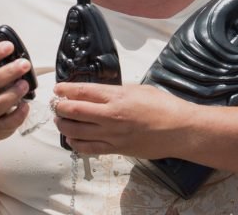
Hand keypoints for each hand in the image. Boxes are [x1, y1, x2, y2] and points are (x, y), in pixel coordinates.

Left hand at [52, 82, 190, 157]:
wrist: (180, 130)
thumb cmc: (163, 107)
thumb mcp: (139, 89)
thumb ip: (117, 91)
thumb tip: (99, 93)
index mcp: (118, 97)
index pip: (83, 91)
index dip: (66, 89)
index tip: (58, 88)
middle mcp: (111, 116)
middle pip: (75, 111)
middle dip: (60, 107)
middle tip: (56, 104)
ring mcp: (112, 134)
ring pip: (77, 130)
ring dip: (64, 124)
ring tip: (61, 120)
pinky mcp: (116, 149)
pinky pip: (88, 148)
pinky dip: (76, 142)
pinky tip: (72, 138)